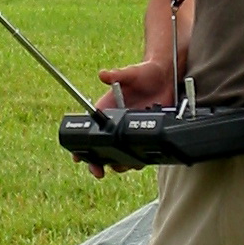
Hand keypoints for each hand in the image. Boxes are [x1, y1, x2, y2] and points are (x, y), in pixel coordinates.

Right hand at [75, 59, 171, 178]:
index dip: (81, 144)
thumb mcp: (131, 73)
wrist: (166, 77)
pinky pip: (138, 152)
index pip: (90, 128)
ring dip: (118, 164)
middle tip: (98, 171)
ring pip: (119, 154)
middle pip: (102, 147)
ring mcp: (129, 131)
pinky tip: (138, 164)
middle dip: (97, 162)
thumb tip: (103, 74)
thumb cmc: (145, 72)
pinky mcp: (144, 134)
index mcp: (107, 108)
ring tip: (120, 167)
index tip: (77, 157)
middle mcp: (116, 123)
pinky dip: (137, 161)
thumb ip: (118, 75)